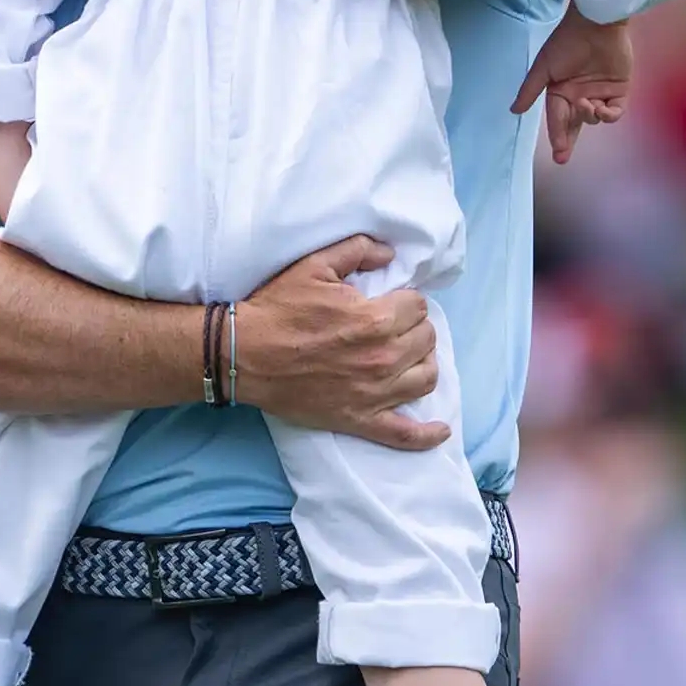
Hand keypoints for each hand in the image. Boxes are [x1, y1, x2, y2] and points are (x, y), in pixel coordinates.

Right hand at [235, 236, 446, 449]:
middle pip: (426, 339)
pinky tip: (440, 429)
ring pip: (426, 378)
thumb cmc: (278, 308)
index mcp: (375, 319)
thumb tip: (390, 254)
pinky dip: (427, 434)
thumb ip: (357, 250)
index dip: (404, 300)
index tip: (389, 301)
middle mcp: (382, 358)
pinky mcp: (360, 420)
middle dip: (414, 327)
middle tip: (394, 324)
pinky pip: (405, 435)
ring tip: (409, 355)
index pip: (418, 306)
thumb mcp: (314, 265)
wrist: (245, 353)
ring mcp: (374, 394)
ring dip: (423, 363)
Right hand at [511, 2, 632, 165]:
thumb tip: (514, 111)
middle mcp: (578, 95)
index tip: (558, 155)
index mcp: (560, 91)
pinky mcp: (619, 91)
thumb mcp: (543, 68)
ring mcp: (599, 93)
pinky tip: (601, 109)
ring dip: (589, 116)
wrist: (595, 26)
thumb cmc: (565, 44)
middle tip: (563, 157)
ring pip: (594, 119)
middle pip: (574, 125)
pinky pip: (615, 112)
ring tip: (587, 105)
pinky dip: (609, 115)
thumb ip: (530, 91)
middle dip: (568, 141)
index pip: (557, 119)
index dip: (557, 137)